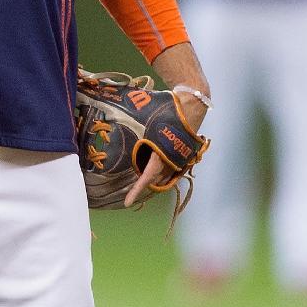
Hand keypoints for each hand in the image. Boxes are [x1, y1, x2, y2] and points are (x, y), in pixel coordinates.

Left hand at [123, 87, 208, 207]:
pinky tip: (152, 169)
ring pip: (164, 175)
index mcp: (162, 153)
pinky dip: (160, 171)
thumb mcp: (146, 117)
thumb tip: (114, 122)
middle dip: (142, 186)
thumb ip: (132, 125)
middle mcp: (173, 159)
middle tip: (126, 192)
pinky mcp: (183, 154)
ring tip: (136, 182)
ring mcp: (180, 158)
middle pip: (155, 179)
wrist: (192, 103)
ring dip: (152, 179)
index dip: (136, 191)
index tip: (127, 203)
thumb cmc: (168, 110)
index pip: (147, 177)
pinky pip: (171, 168)